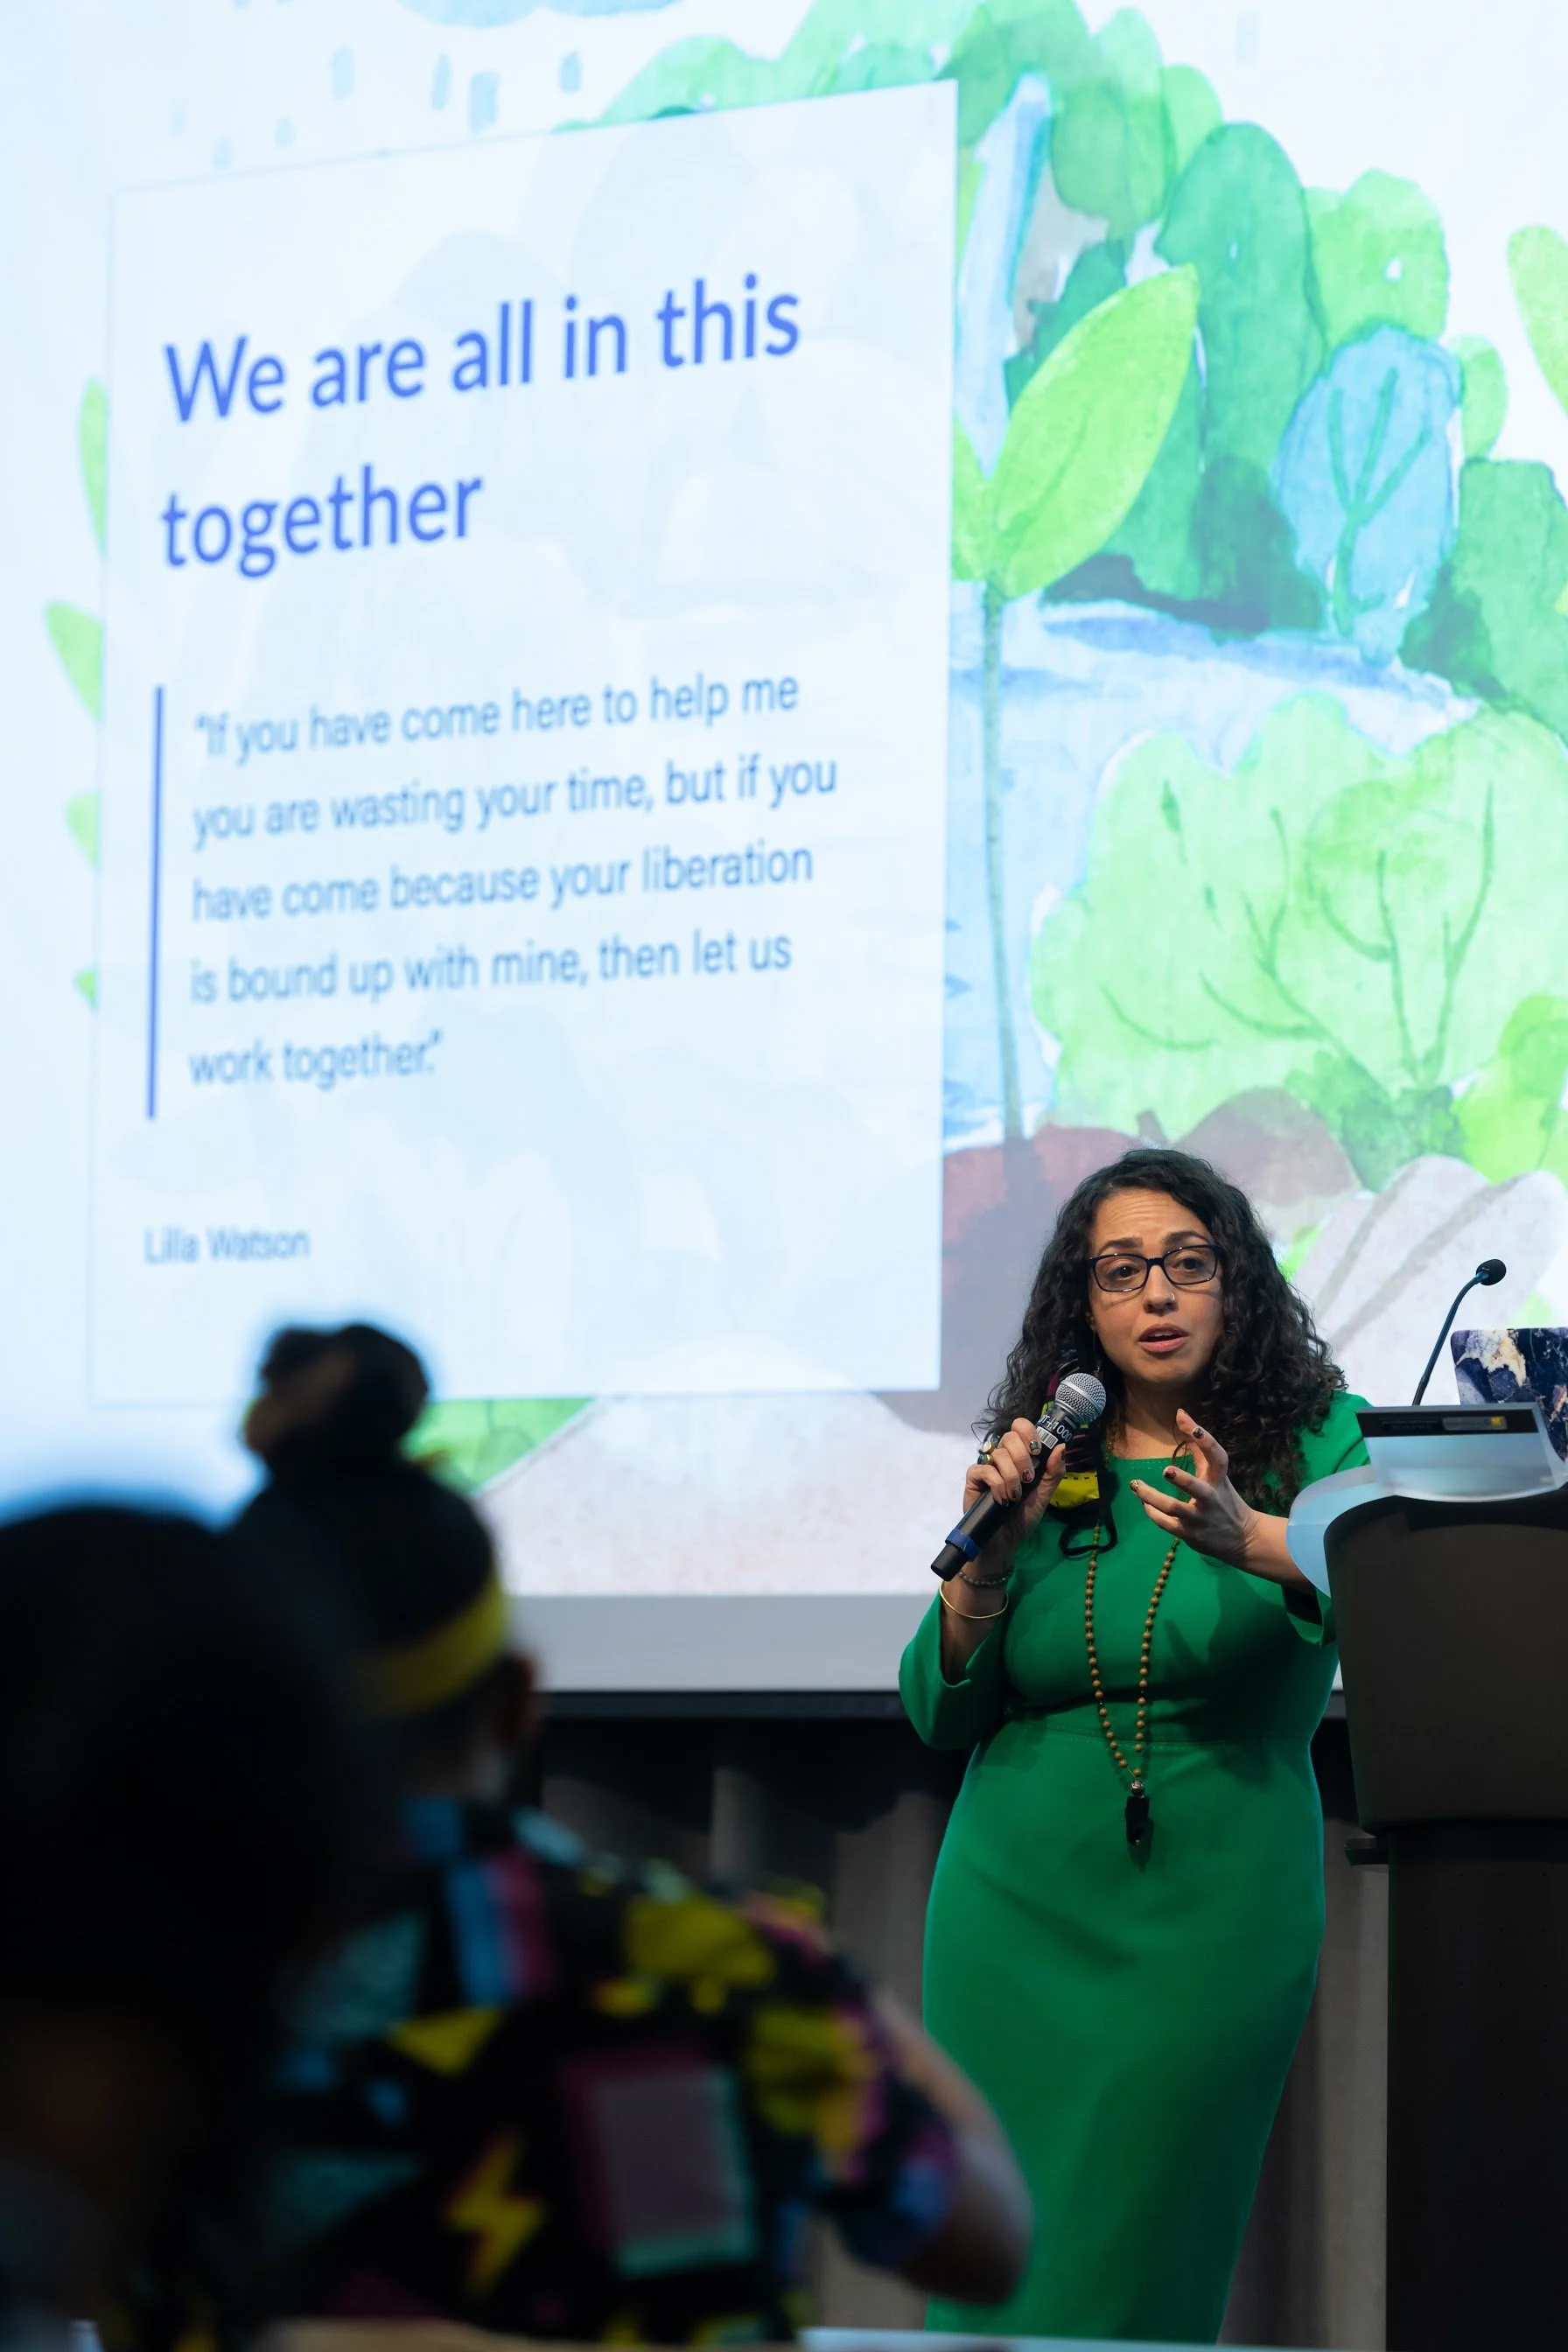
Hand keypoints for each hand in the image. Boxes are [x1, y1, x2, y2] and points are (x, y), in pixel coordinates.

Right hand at [953, 1422, 1066, 1581]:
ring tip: (1014, 1496)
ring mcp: (987, 1466)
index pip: (1021, 1427)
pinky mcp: (973, 1478)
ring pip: (999, 1455)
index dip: (1029, 1432)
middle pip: (1010, 1437)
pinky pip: (984, 1469)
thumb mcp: (1044, 1496)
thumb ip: (1053, 1473)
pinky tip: (1001, 1499)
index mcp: (1020, 1456)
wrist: (1004, 1542)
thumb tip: (1061, 1447)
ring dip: (1012, 1477)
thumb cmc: (1022, 1518)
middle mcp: (1002, 1457)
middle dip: (1023, 1459)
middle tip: (1028, 1479)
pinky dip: (997, 1484)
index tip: (1037, 1451)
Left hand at [1128, 1409, 1259, 1569]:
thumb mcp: (1217, 1475)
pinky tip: (1144, 1503)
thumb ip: (1199, 1448)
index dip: (1206, 1441)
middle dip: (1182, 1480)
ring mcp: (1200, 1518)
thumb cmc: (1225, 1500)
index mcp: (1219, 1480)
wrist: (1243, 1539)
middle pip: (1197, 1488)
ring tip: (1135, 1485)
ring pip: (1174, 1508)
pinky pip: (1166, 1524)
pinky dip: (1152, 1512)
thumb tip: (1181, 1415)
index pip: (1218, 1458)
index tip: (1189, 1424)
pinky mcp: (1190, 1534)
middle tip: (1166, 1470)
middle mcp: (1211, 1499)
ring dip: (1152, 1497)